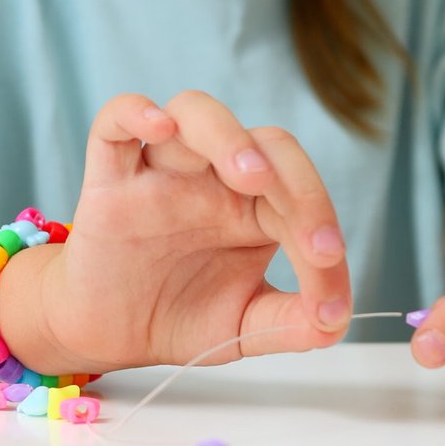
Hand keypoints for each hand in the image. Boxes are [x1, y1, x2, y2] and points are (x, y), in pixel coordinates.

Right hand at [4, 91, 351, 373]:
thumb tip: (336, 323)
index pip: (298, 193)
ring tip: (250, 176)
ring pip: (195, 112)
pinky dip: (135, 111)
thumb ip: (290, 323)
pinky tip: (158, 127)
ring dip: (228, 136)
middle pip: (263, 142)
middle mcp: (213, 178)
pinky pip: (114, 122)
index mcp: (255, 207)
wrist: (112, 334)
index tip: (330, 292)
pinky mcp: (109, 179)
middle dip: (296, 182)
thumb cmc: (181, 314)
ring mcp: (161, 171)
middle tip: (312, 239)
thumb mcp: (245, 327)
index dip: (323, 232)